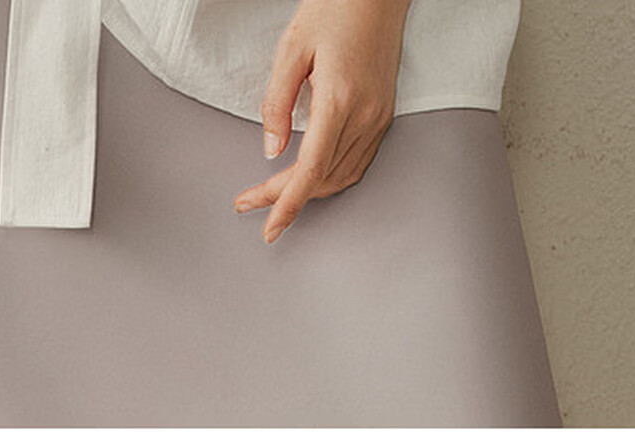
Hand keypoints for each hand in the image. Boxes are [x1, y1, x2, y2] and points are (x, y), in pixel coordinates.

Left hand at [233, 0, 412, 244]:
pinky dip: (331, 178)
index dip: (286, 203)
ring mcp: (379, 117)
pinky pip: (358, 161)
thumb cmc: (334, 9)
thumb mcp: (290, 50)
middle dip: (286, 198)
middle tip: (251, 202)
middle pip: (322, 178)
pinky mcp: (384, 114)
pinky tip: (311, 178)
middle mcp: (365, 115)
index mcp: (339, 100)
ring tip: (275, 194)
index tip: (268, 227)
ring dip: (309, 192)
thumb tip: (269, 150)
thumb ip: (276, 103)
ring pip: (342, 175)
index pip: (310, 169)